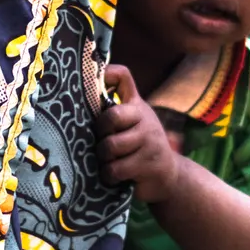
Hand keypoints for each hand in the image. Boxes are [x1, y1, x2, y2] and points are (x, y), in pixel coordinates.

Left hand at [96, 64, 184, 203]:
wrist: (169, 174)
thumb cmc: (140, 146)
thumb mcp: (131, 123)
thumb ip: (114, 111)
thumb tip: (81, 96)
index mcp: (135, 105)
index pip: (122, 76)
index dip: (105, 74)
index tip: (94, 83)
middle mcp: (144, 117)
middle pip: (111, 116)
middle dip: (100, 131)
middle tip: (101, 140)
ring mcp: (149, 140)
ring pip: (111, 146)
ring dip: (104, 158)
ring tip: (108, 161)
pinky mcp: (149, 164)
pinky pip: (116, 169)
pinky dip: (109, 175)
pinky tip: (114, 175)